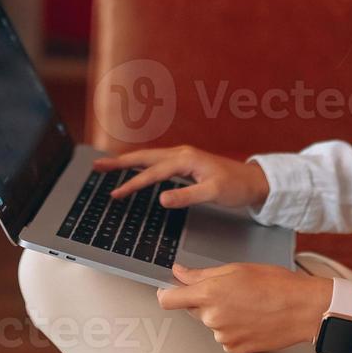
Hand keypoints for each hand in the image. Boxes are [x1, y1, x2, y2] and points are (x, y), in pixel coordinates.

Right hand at [94, 145, 269, 209]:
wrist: (253, 181)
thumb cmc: (236, 186)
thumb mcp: (213, 193)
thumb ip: (188, 196)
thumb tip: (163, 199)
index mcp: (186, 159)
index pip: (153, 172)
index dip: (132, 184)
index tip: (115, 194)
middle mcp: (182, 154)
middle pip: (144, 156)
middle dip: (119, 161)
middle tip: (97, 166)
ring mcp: (183, 157)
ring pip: (149, 158)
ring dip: (128, 161)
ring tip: (108, 166)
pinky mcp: (185, 163)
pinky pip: (157, 162)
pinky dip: (142, 165)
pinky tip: (135, 169)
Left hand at [158, 262, 333, 352]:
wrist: (302, 309)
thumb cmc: (276, 284)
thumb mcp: (236, 268)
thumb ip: (201, 273)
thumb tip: (179, 272)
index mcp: (210, 293)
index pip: (169, 299)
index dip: (166, 293)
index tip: (169, 289)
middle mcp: (212, 317)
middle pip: (193, 308)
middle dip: (205, 300)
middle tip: (231, 290)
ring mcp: (223, 336)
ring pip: (211, 322)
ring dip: (222, 314)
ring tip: (247, 303)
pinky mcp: (235, 348)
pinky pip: (225, 336)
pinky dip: (233, 328)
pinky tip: (251, 317)